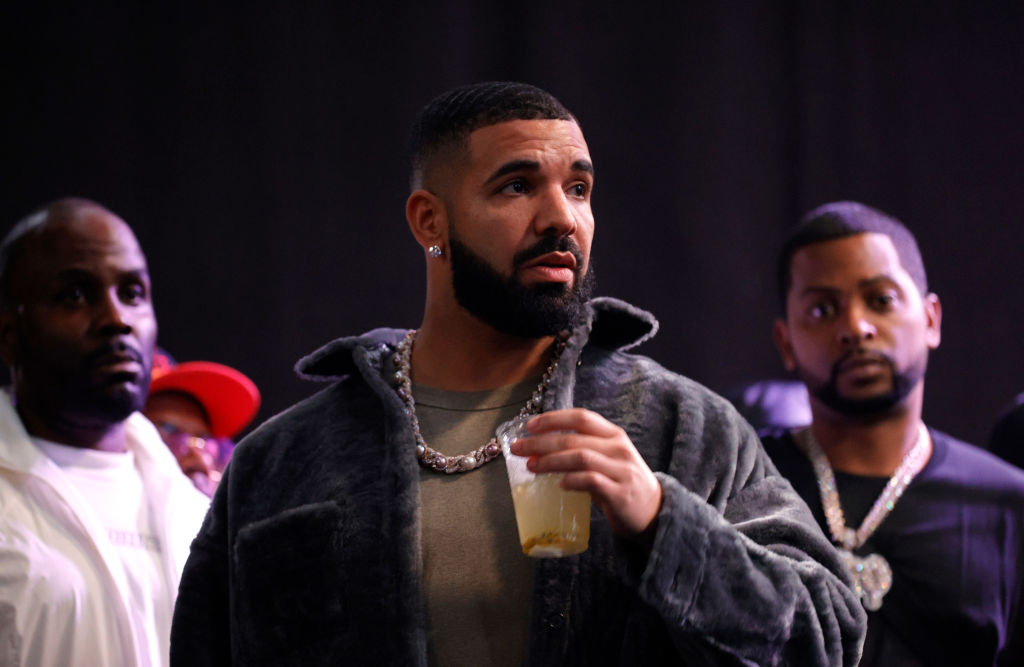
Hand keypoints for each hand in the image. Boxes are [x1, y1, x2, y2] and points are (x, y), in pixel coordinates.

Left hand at [510, 408, 662, 541]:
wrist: (654, 512)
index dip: (554, 419)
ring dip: (551, 461)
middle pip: (574, 439)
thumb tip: (538, 452)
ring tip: (531, 466)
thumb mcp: (607, 460)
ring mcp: (621, 471)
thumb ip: (581, 453)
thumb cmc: (622, 483)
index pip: (582, 418)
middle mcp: (619, 449)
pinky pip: (591, 481)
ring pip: (580, 458)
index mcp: (614, 435)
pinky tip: (559, 484)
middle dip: (541, 442)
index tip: (529, 425)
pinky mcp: (620, 494)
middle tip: (518, 449)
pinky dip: (572, 480)